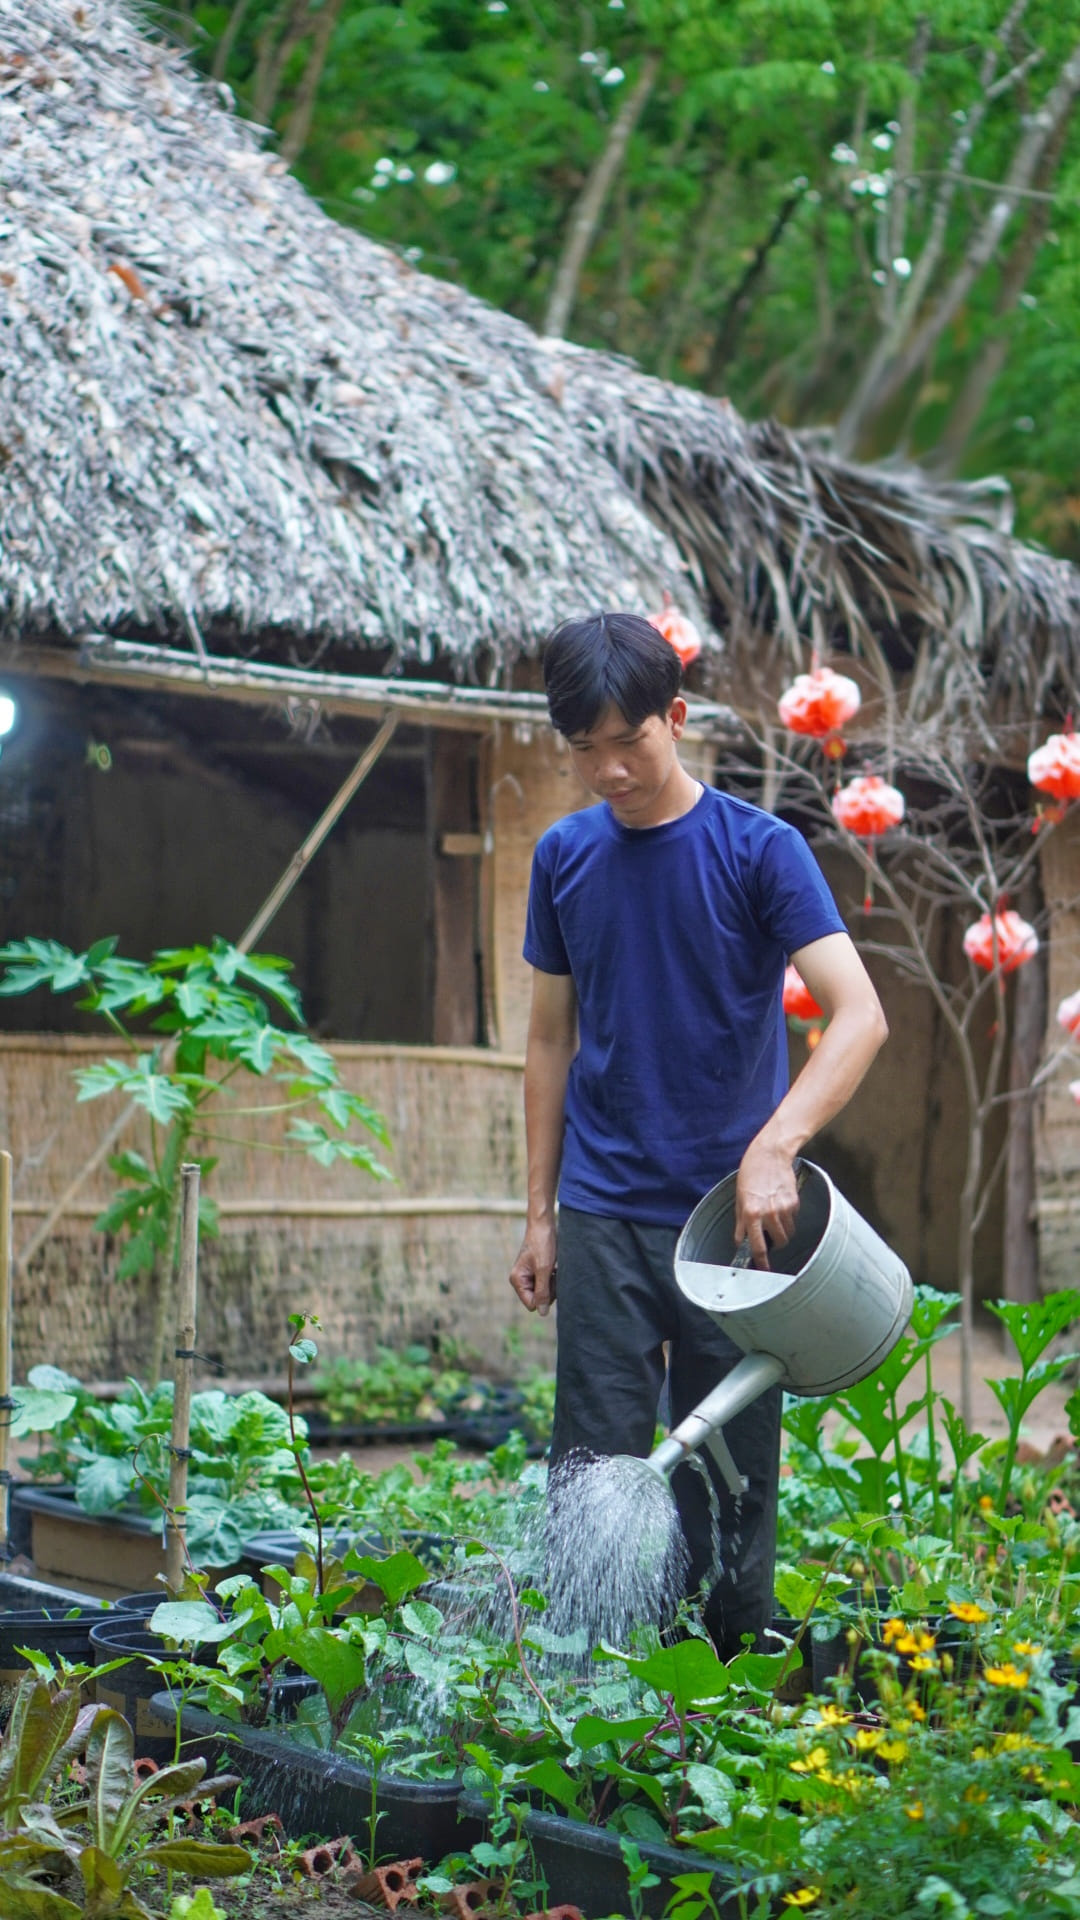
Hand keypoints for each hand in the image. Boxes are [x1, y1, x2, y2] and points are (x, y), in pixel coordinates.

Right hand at [509, 1219, 557, 1316]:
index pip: (532, 1304)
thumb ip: (542, 1292)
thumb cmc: (542, 1243)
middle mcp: (521, 1280)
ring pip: (545, 1292)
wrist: (544, 1224)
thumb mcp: (544, 1269)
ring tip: (554, 1267)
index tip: (549, 1280)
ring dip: (553, 1282)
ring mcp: (530, 1276)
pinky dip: (554, 1277)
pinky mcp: (538, 1271)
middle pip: (539, 1299)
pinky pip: (548, 1283)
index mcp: (517, 1280)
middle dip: (549, 1288)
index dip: (544, 1296)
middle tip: (553, 1271)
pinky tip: (555, 1266)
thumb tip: (542, 1313)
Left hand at [734, 1140, 799, 1270]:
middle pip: (779, 1242)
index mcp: (751, 1214)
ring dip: (783, 1230)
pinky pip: (793, 1218)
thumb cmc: (751, 1175)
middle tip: (770, 1236)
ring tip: (774, 1217)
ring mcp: (783, 1208)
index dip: (761, 1261)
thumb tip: (740, 1242)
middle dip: (776, 1243)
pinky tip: (780, 1203)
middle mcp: (768, 1213)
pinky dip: (788, 1216)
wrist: (769, 1155)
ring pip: (788, 1232)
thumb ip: (740, 1223)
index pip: (758, 1246)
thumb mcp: (739, 1199)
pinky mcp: (794, 1202)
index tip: (764, 1268)